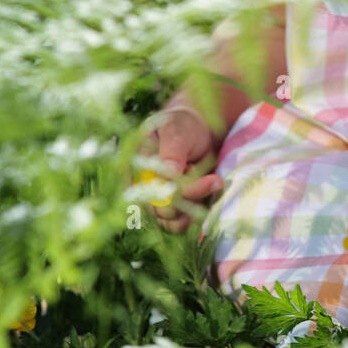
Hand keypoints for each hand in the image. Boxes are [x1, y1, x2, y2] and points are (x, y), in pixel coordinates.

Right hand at [142, 105, 222, 232]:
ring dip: (195, 205)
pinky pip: (184, 222)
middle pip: (159, 210)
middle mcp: (143, 190)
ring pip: (172, 221)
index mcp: (133, 169)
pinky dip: (199, 211)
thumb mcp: (175, 129)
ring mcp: (159, 202)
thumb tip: (169, 173)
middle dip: (188, 196)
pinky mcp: (177, 208)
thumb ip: (171, 149)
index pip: (141, 191)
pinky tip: (212, 189)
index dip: (163, 191)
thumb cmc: (182, 125)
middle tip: (213, 179)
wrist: (199, 130)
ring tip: (214, 181)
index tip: (188, 173)